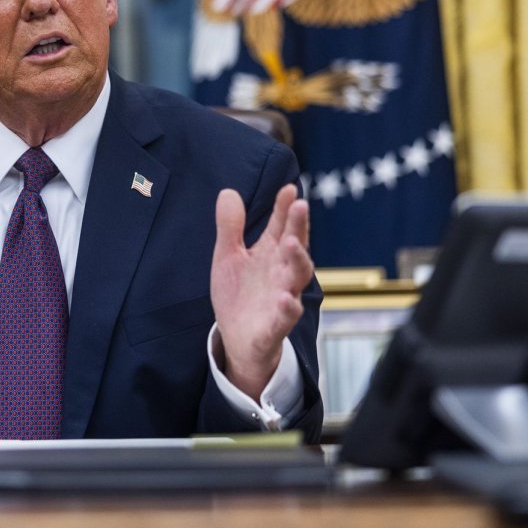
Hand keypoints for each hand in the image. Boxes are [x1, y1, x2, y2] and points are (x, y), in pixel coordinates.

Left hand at [210, 183, 312, 400]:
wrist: (237, 338)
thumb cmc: (239, 293)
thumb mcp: (228, 256)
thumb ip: (231, 227)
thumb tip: (228, 191)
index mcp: (271, 254)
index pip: (281, 226)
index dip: (285, 208)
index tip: (288, 189)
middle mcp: (282, 273)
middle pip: (295, 246)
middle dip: (298, 226)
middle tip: (299, 205)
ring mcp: (282, 298)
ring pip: (297, 278)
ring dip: (297, 260)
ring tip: (291, 242)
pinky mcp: (276, 325)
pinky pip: (286, 316)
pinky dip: (288, 308)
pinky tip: (286, 297)